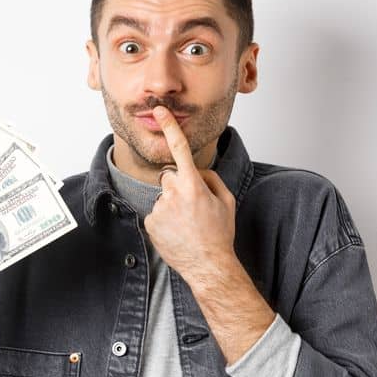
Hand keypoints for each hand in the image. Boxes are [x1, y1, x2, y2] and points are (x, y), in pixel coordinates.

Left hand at [143, 105, 237, 281]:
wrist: (208, 265)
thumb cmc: (220, 235)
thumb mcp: (226, 202)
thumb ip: (211, 179)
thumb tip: (197, 172)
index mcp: (194, 185)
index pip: (180, 149)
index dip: (170, 127)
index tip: (160, 111)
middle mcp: (173, 193)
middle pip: (170, 177)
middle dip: (178, 186)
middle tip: (193, 208)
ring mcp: (159, 208)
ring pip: (163, 196)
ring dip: (173, 206)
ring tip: (187, 225)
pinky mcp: (149, 222)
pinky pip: (156, 213)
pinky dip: (165, 220)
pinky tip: (177, 232)